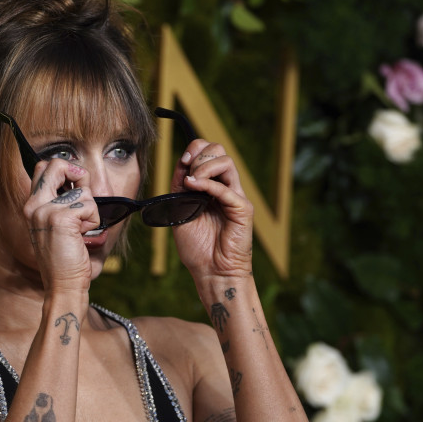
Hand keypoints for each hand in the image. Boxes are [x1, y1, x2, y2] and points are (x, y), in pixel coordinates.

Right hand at [22, 159, 99, 295]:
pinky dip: (93, 222)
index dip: (66, 170)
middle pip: (57, 164)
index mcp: (32, 206)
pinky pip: (90, 206)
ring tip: (80, 232)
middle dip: (79, 176)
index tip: (76, 188)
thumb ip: (64, 201)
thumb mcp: (60, 226)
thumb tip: (82, 179)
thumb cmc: (67, 260)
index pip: (43, 168)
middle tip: (83, 201)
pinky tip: (82, 237)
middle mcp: (34, 206)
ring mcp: (46, 211)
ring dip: (91, 211)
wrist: (63, 286)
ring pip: (83, 190)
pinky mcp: (61, 218)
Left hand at [169, 140, 253, 280]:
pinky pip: (226, 188)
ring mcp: (235, 196)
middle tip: (188, 172)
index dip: (194, 150)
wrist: (211, 271)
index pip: (208, 153)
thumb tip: (180, 166)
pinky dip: (208, 184)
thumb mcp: (180, 211)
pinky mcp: (242, 209)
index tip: (182, 161)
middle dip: (199, 154)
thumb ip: (180, 189)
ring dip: (203, 167)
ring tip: (192, 182)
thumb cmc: (197, 247)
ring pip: (226, 162)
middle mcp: (225, 187)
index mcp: (211, 186)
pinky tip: (194, 187)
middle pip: (219, 150)